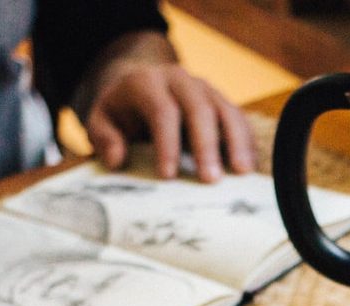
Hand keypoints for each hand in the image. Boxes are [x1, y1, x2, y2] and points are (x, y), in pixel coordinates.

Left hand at [85, 59, 255, 181]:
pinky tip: (248, 167)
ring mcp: (205, 89)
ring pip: (227, 110)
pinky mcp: (221, 101)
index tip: (168, 176)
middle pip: (199, 109)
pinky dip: (246, 142)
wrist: (142, 86)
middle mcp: (180, 80)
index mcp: (147, 83)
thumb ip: (104, 138)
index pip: (162, 111)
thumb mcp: (101, 120)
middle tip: (210, 180)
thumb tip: (117, 160)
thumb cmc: (121, 112)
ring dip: (236, 142)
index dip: (167, 144)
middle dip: (206, 146)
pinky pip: (239, 119)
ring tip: (242, 173)